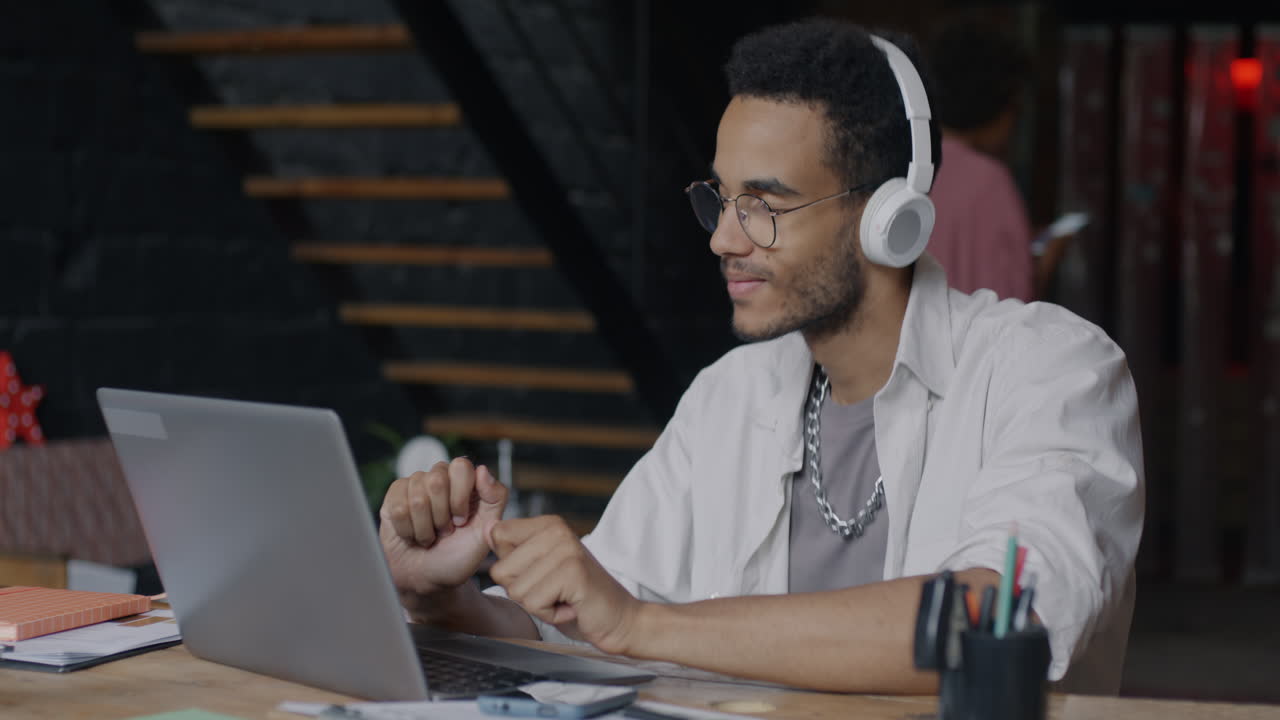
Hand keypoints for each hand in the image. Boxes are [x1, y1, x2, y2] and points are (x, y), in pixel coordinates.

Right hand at [379, 458, 506, 596]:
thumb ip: (495, 498)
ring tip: (430, 536)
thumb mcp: (486, 532)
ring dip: (425, 528)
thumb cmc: (458, 556)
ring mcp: (415, 485)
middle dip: (441, 516)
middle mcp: (441, 477)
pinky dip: (408, 530)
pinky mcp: (394, 497)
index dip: (459, 497)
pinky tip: (412, 534)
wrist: (428, 579)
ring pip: (416, 497)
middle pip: (436, 480)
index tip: (461, 521)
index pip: (461, 467)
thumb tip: (482, 469)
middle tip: (445, 531)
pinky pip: (398, 508)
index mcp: (466, 482)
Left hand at [489, 516, 642, 654]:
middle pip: (501, 570)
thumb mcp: (539, 569)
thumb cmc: (576, 598)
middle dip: (523, 591)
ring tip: (564, 598)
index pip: (497, 536)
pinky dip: (550, 615)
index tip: (541, 575)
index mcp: (548, 524)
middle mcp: (557, 530)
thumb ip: (514, 550)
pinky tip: (571, 607)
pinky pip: (534, 603)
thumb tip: (488, 528)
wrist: (619, 619)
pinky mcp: (572, 572)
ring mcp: (566, 549)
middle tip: (555, 591)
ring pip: (516, 590)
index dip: (511, 568)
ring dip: (538, 605)